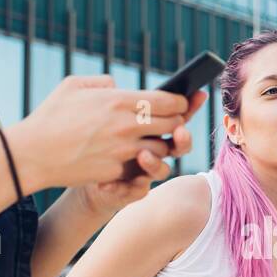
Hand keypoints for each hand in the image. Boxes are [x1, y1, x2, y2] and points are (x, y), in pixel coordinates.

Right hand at [5, 77, 195, 191]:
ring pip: (163, 149)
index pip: (168, 101)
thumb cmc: (50, 117)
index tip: (181, 104)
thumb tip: (118, 86)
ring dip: (162, 145)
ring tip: (153, 140)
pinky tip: (136, 157)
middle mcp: (127, 125)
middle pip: (173, 125)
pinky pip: (142, 167)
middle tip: (174, 123)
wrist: (33, 154)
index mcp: (119, 100)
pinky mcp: (118, 171)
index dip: (181, 103)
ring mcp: (124, 151)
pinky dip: (143, 163)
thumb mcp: (73, 86)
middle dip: (177, 124)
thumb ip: (102, 82)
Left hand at [75, 93, 204, 218]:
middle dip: (182, 139)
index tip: (198, 95)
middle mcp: (153, 150)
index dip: (189, 106)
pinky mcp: (130, 189)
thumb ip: (108, 98)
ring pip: (162, 170)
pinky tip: (111, 182)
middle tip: (179, 130)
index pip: (177, 116)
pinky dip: (129, 186)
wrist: (78, 169)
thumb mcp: (97, 112)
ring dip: (155, 163)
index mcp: (152, 129)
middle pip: (179, 144)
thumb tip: (115, 85)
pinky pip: (138, 190)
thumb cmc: (90, 135)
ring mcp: (144, 171)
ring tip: (142, 156)